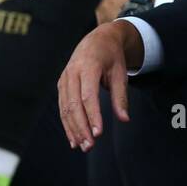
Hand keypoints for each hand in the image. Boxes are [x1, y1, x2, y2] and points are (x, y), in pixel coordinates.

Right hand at [57, 20, 140, 151]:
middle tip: (90, 146)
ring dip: (73, 129)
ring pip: (65, 108)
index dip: (92, 116)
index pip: (88, 96)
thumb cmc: (111, 56)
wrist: (97, 39)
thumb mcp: (121, 72)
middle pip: (73, 105)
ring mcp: (64, 79)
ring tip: (82, 146)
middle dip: (81, 127)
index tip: (99, 133)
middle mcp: (72, 73)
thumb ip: (121, 96)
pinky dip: (67, 124)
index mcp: (88, 66)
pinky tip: (74, 138)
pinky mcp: (62, 85)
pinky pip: (62, 107)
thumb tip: (124, 119)